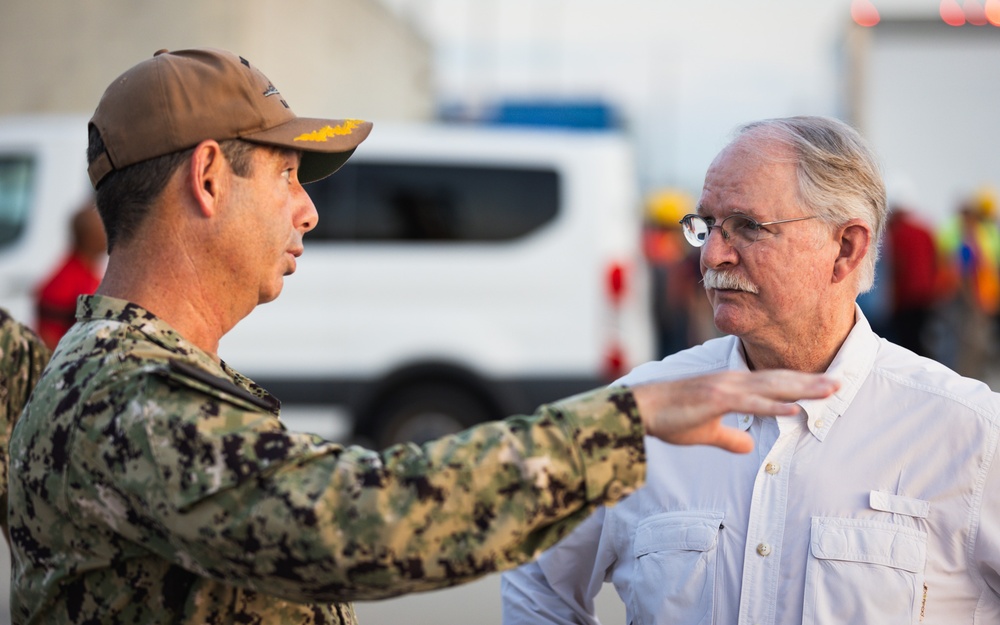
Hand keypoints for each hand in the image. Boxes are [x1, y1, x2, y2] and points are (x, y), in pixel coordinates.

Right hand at [631, 370, 839, 453]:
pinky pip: (751, 403)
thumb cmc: (670, 417)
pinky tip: (794, 407)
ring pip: (771, 387)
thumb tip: (748, 446)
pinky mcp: (715, 398)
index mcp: (731, 386)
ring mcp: (725, 387)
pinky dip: (774, 404)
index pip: (772, 383)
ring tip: (829, 391)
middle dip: (811, 382)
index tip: (824, 387)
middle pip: (779, 380)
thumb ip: (729, 437)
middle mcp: (732, 381)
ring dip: (802, 389)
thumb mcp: (705, 431)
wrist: (641, 408)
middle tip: (841, 382)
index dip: (799, 384)